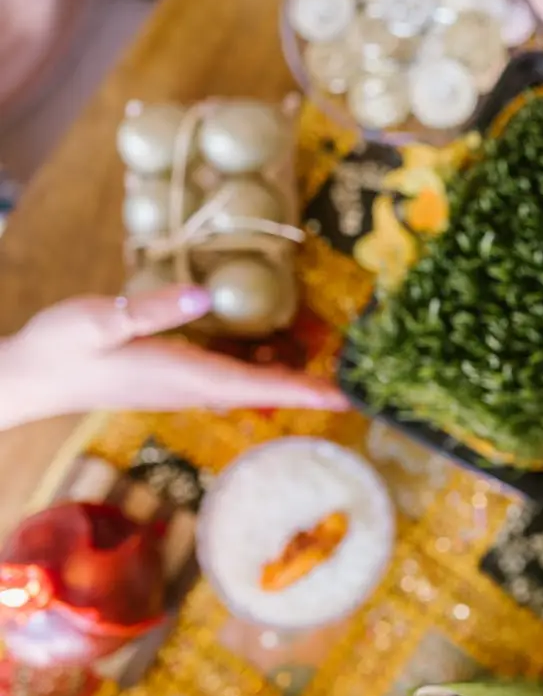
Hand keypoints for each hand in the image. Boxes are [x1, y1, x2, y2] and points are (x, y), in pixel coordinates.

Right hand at [0, 285, 347, 428]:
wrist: (27, 375)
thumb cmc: (59, 348)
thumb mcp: (98, 320)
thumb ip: (152, 309)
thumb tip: (207, 296)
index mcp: (182, 375)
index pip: (254, 387)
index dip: (301, 391)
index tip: (342, 399)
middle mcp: (191, 386)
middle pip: (262, 392)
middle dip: (308, 390)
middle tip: (357, 390)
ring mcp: (182, 384)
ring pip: (248, 385)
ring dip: (288, 380)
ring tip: (331, 374)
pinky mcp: (171, 375)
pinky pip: (228, 376)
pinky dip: (259, 370)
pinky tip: (274, 354)